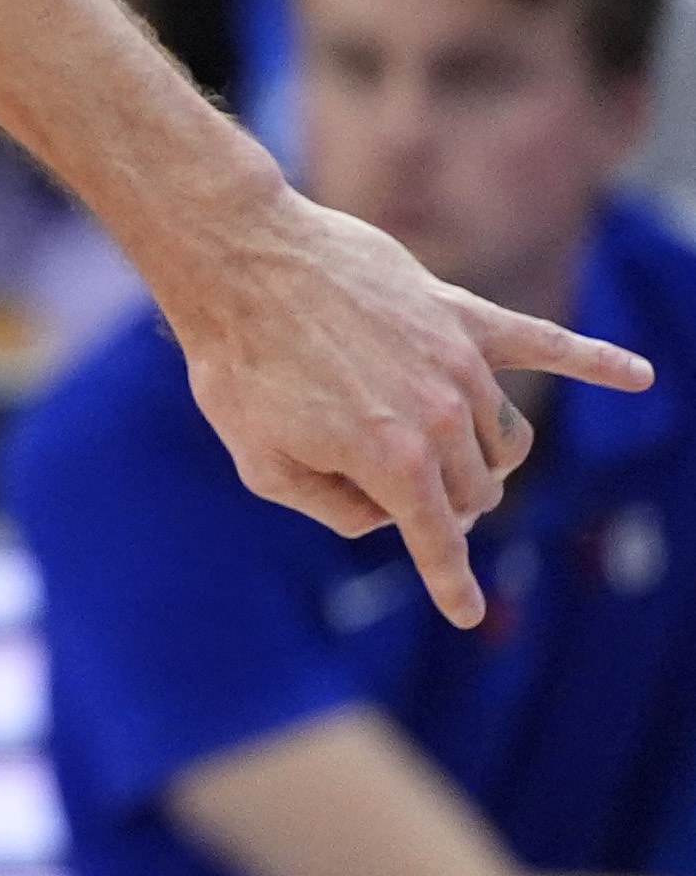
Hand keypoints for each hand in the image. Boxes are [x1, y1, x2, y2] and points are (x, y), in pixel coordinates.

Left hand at [172, 189, 647, 627]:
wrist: (238, 262)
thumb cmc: (236, 366)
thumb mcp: (261, 464)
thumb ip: (334, 508)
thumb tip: (388, 515)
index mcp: (392, 461)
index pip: (436, 540)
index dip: (449, 583)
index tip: (466, 614)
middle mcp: (441, 417)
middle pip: (474, 491)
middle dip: (438, 503)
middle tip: (377, 478)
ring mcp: (459, 364)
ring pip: (500, 438)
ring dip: (471, 456)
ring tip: (423, 442)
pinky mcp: (460, 317)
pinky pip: (544, 341)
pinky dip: (595, 362)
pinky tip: (638, 376)